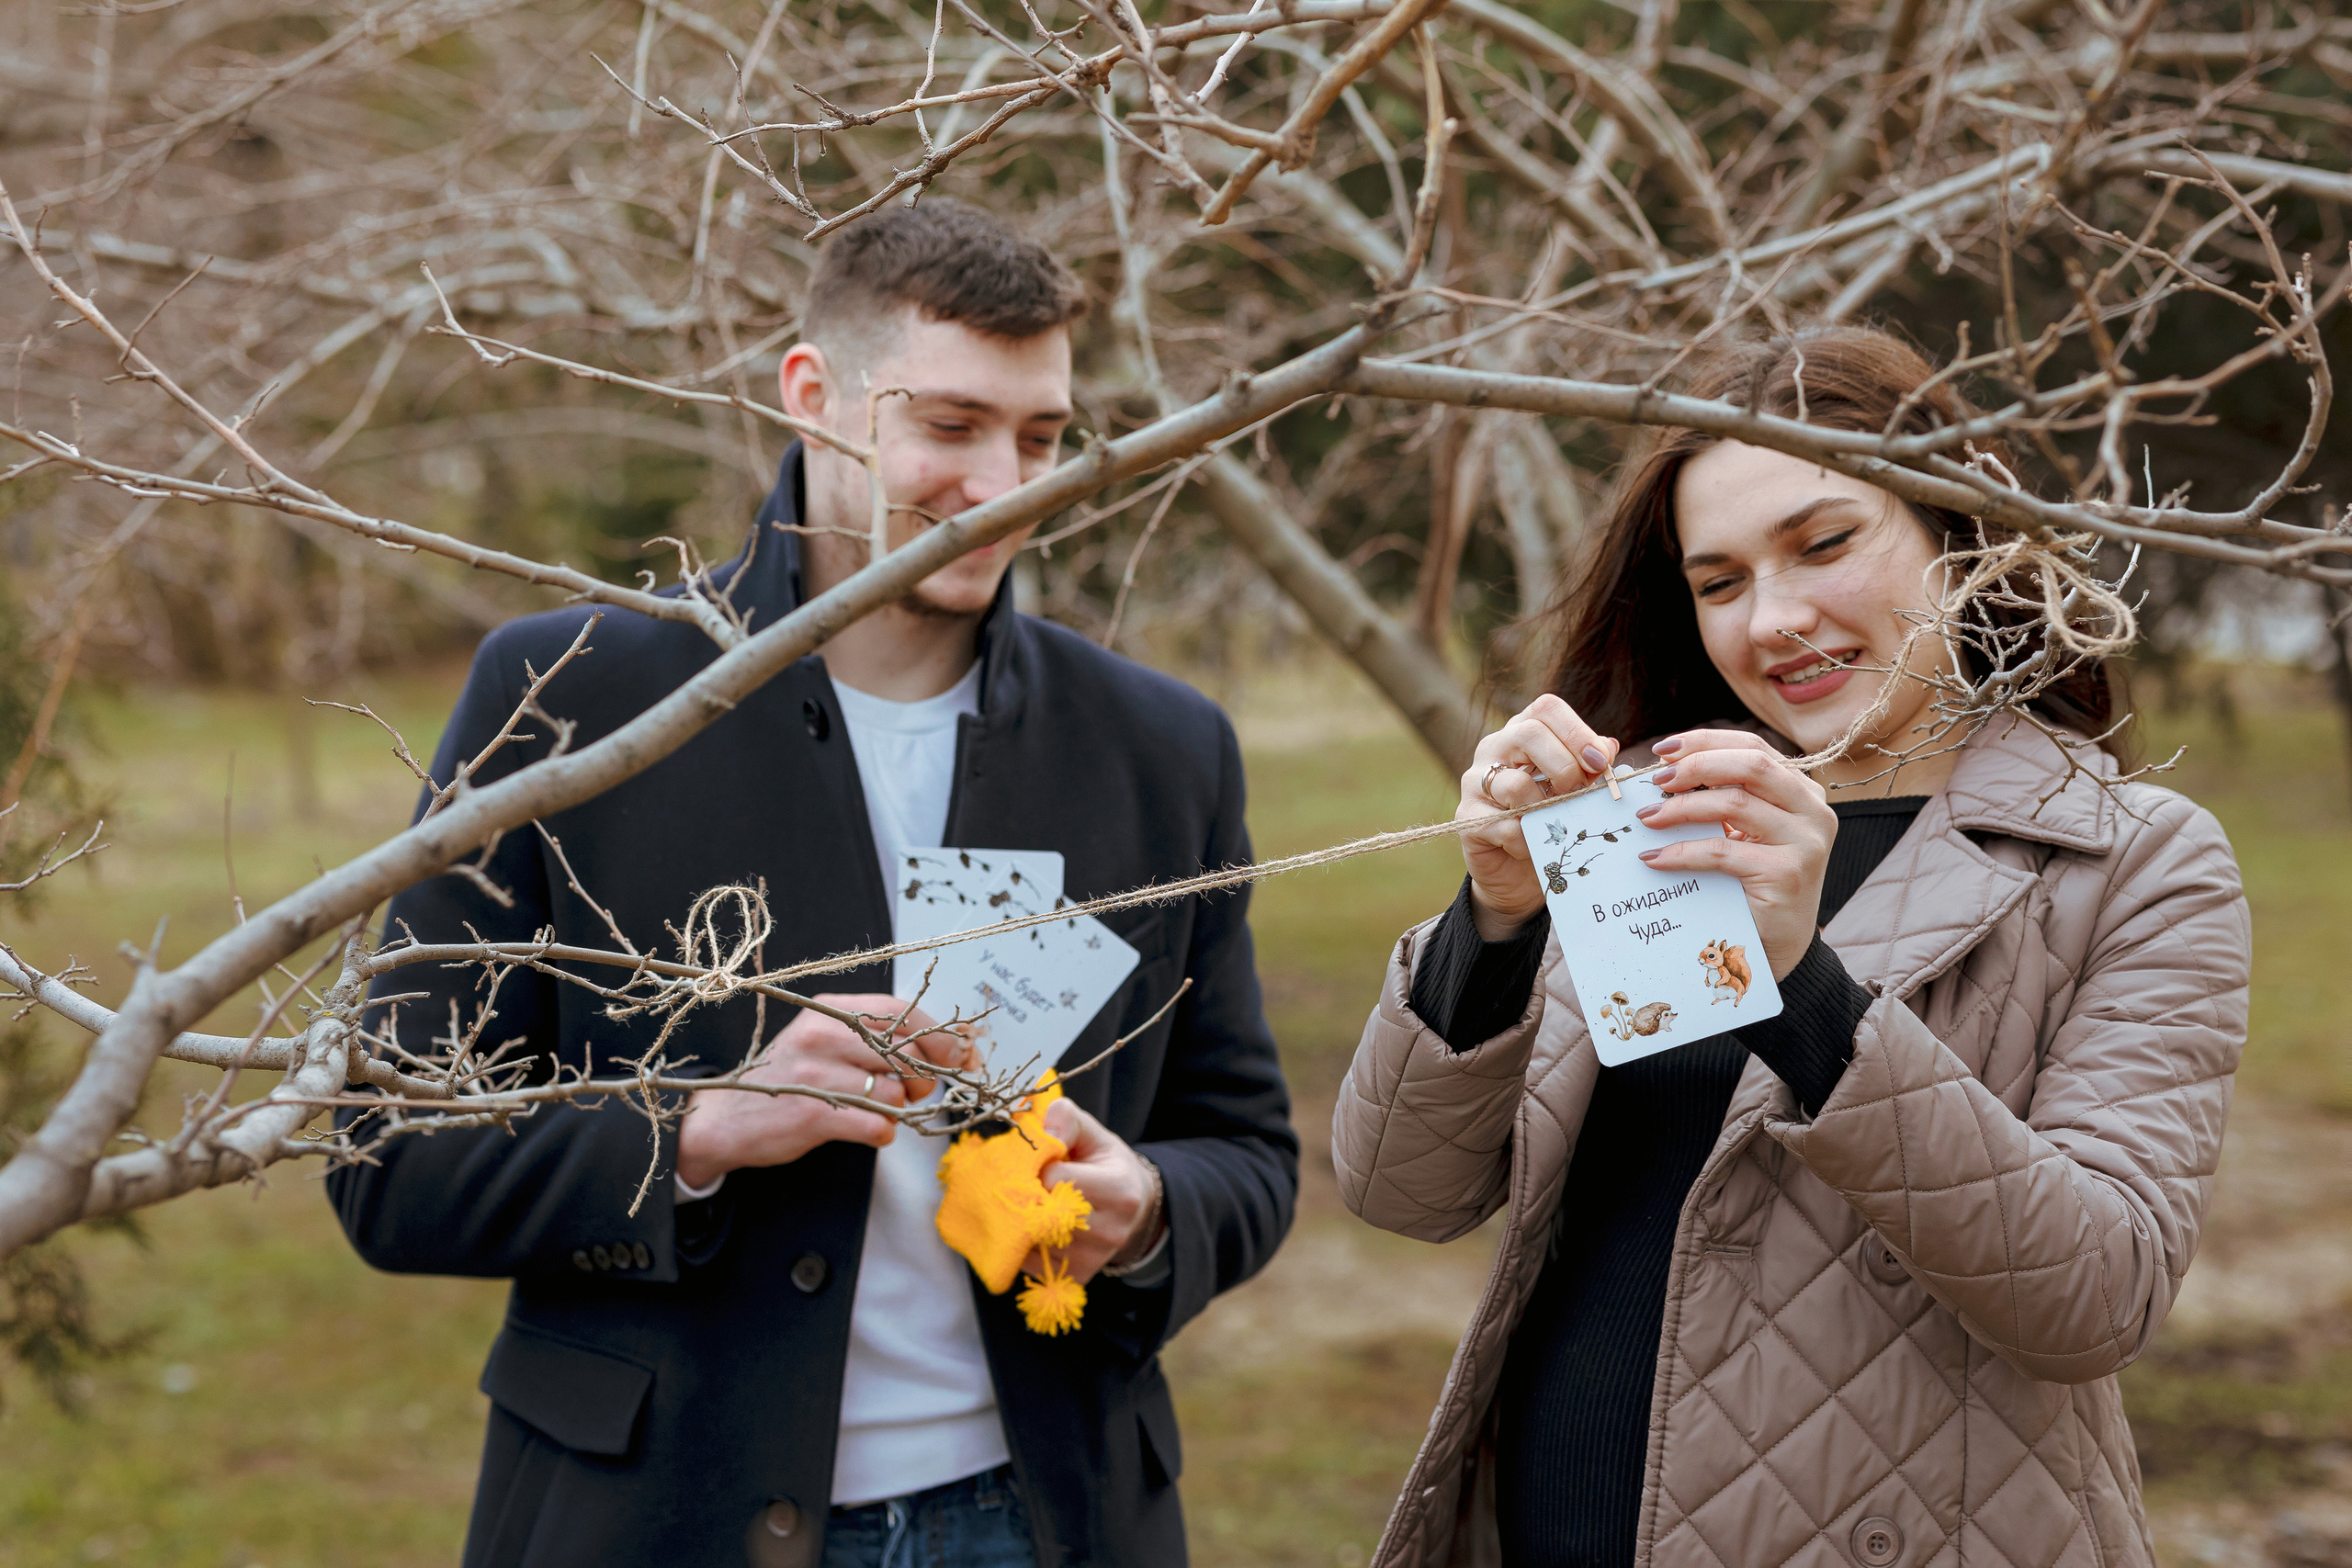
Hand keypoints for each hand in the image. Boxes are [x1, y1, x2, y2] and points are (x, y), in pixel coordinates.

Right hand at [674, 994, 976, 1188]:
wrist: (725, 1118)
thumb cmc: (791, 1078)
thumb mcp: (827, 1041)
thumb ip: (879, 1037)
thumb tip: (954, 1045)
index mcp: (830, 1010)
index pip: (900, 1012)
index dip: (940, 1035)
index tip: (962, 1055)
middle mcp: (822, 1034)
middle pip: (905, 1052)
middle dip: (924, 1078)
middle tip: (916, 1092)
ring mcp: (815, 1074)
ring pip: (895, 1092)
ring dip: (898, 1108)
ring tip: (875, 1108)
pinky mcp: (812, 1113)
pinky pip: (878, 1125)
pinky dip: (882, 1133)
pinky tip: (864, 1129)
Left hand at [1024, 1099, 1159, 1285]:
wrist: (1133, 1208)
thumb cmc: (1105, 1164)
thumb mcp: (1093, 1134)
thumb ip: (1067, 1119)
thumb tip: (1044, 1131)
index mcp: (1119, 1189)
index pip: (1055, 1179)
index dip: (1037, 1166)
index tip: (1039, 1163)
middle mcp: (1111, 1230)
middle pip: (1043, 1213)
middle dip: (1025, 1195)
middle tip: (1024, 1183)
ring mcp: (1095, 1258)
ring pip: (1034, 1240)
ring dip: (1020, 1221)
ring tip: (1028, 1203)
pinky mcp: (1078, 1276)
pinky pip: (1032, 1263)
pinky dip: (1024, 1244)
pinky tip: (1032, 1227)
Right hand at [1456, 695, 1620, 938]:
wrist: (1519, 872)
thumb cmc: (1552, 821)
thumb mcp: (1577, 790)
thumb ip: (1590, 766)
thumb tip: (1608, 746)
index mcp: (1523, 732)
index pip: (1547, 709)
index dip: (1577, 731)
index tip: (1600, 763)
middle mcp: (1494, 748)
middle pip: (1528, 734)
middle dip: (1565, 766)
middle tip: (1580, 793)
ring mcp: (1475, 782)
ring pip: (1516, 784)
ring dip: (1548, 809)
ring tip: (1558, 825)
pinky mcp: (1468, 818)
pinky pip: (1506, 826)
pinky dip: (1529, 840)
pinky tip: (1535, 848)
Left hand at [1631, 730, 1835, 980]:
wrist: (1777, 945)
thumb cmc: (1750, 883)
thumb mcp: (1743, 832)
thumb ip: (1720, 799)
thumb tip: (1659, 771)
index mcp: (1801, 790)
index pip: (1753, 747)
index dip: (1706, 742)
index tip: (1663, 749)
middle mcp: (1812, 810)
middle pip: (1751, 765)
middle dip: (1696, 766)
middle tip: (1655, 780)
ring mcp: (1805, 842)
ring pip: (1735, 804)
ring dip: (1681, 808)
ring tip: (1647, 818)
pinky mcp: (1787, 873)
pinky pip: (1723, 851)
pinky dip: (1682, 852)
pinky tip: (1655, 858)